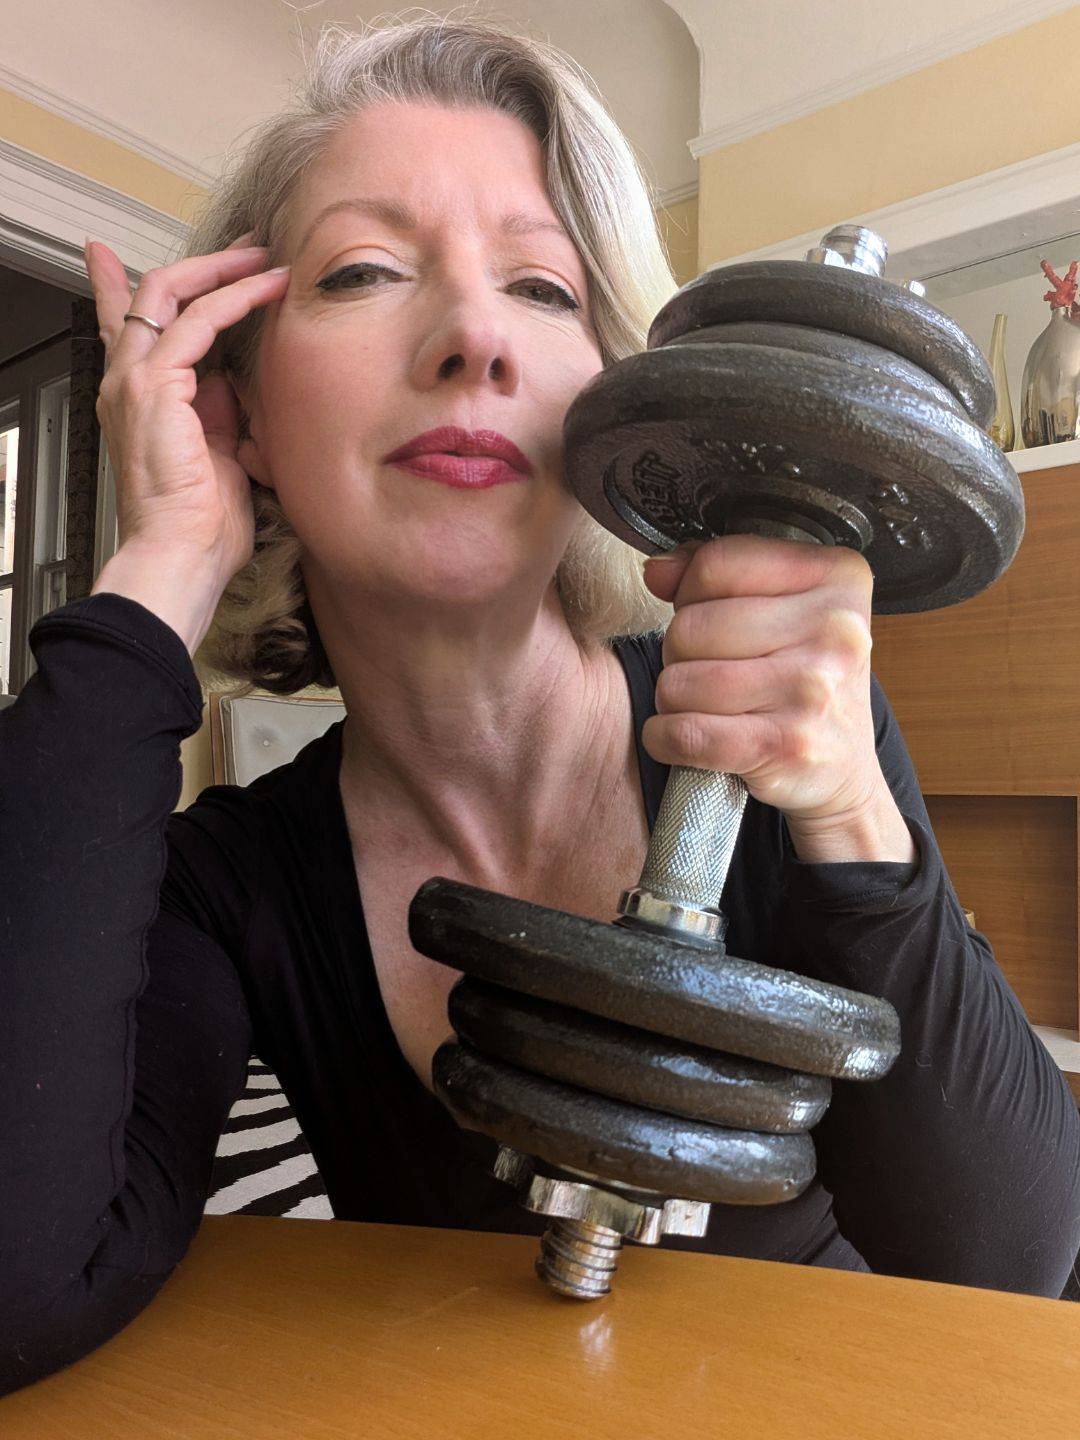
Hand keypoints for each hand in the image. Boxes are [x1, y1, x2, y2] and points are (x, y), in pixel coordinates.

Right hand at [84, 230, 289, 584]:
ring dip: (226, 271)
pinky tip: (271, 289)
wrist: (180, 555)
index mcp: (137, 400)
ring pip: (172, 293)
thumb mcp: (219, 456)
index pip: (123, 327)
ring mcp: (134, 380)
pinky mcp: (155, 384)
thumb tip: (231, 385)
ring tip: (270, 260)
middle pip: (152, 295)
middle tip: (248, 249)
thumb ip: (219, 415)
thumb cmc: (201, 526)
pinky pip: (199, 320)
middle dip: (202, 266)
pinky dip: (237, 298)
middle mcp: (126, 382)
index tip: (107, 254)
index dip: (115, 286)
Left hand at [642, 534, 884, 828]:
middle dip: (679, 652)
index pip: (717, 564)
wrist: (844, 770)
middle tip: (707, 669)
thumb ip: (716, 576)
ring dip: (673, 699)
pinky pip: (686, 732)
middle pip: (690, 626)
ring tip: (705, 705)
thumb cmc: (805, 682)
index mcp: (837, 577)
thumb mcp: (781, 609)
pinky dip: (666, 738)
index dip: (691, 592)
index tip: (707, 613)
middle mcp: (834, 630)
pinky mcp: (787, 746)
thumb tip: (658, 571)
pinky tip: (683, 738)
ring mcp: (813, 689)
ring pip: (680, 680)